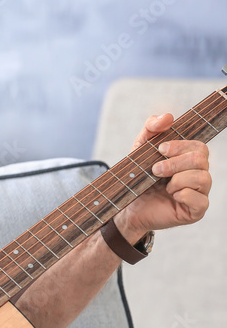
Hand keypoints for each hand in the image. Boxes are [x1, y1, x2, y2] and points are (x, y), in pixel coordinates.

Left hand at [115, 113, 211, 240]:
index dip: (180, 146)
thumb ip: (151, 129)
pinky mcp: (196, 211)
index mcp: (189, 160)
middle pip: (201, 160)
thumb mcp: (139, 149)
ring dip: (177, 180)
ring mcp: (200, 193)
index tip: (160, 150)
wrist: (126, 206)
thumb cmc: (137, 179)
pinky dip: (182, 195)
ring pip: (202, 178)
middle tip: (155, 170)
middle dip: (174, 163)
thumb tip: (168, 116)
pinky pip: (200, 200)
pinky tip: (171, 196)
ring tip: (163, 186)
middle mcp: (199, 175)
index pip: (199, 146)